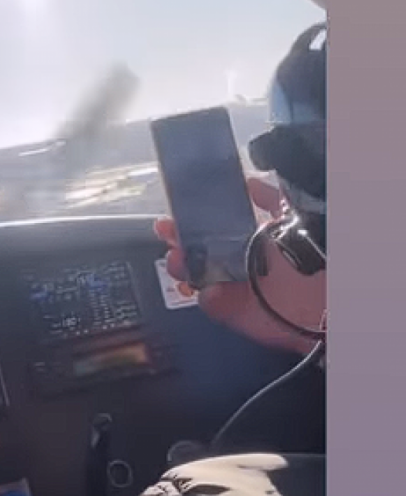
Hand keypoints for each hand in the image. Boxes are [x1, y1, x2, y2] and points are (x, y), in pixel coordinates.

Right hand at [154, 177, 325, 354]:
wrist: (330, 298)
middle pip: (200, 249)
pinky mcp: (237, 314)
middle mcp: (241, 261)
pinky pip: (212, 303)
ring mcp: (237, 288)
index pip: (216, 226)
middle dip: (179, 238)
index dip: (195, 218)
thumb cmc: (312, 252)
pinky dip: (206, 296)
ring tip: (176, 258)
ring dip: (183, 265)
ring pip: (199, 275)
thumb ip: (272, 199)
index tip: (178, 210)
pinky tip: (202, 286)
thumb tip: (249, 181)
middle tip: (165, 230)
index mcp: (254, 238)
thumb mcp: (294, 215)